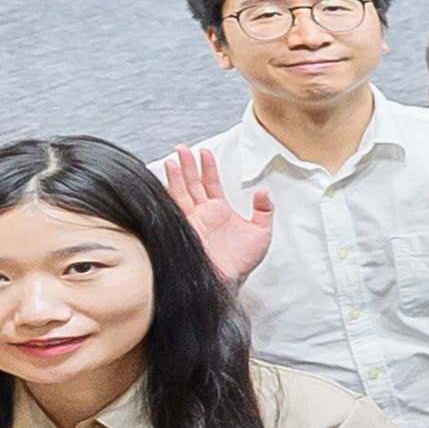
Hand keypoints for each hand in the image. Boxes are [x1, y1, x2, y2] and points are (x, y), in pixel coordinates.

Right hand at [154, 143, 276, 293]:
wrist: (228, 279)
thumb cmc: (241, 261)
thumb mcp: (262, 232)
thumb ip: (265, 210)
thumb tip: (262, 192)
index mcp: (219, 211)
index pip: (210, 183)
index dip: (207, 167)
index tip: (204, 152)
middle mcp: (203, 213)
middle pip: (192, 183)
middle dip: (187, 164)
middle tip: (181, 148)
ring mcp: (192, 220)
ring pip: (181, 192)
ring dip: (175, 175)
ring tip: (172, 159)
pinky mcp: (183, 228)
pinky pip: (173, 208)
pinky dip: (168, 194)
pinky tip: (163, 182)